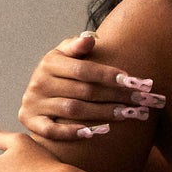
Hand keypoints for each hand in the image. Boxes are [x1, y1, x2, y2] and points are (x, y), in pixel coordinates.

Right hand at [18, 28, 165, 142]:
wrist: (34, 94)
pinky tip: (95, 133)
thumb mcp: (64, 55)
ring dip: (103, 113)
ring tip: (128, 114)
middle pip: (84, 91)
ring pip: (74, 110)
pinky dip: (72, 132)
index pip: (83, 70)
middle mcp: (40, 82)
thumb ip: (77, 46)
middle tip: (141, 101)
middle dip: (115, 96)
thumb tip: (90, 38)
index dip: (108, 75)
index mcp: (50, 62)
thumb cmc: (60, 73)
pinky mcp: (30, 121)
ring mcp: (34, 103)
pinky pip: (52, 131)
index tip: (132, 81)